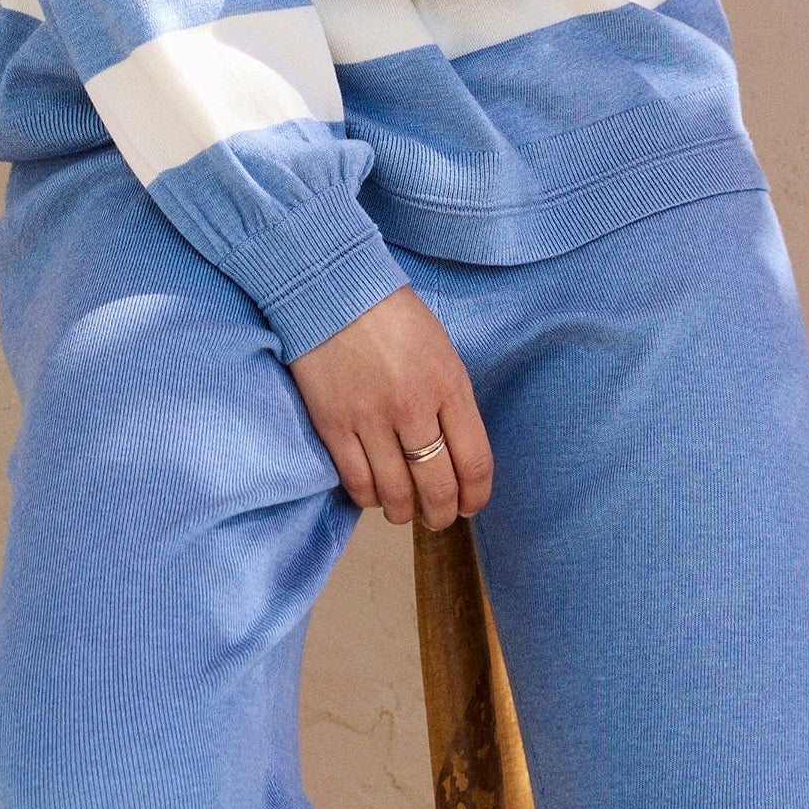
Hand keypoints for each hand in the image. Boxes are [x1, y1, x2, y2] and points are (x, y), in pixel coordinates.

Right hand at [287, 285, 494, 528]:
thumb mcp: (441, 350)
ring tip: (402, 510)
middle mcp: (413, 407)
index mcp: (449, 384)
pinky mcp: (333, 424)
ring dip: (403, 511)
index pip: (475, 462)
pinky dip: (367, 498)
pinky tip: (372, 494)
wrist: (331, 291)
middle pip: (437, 486)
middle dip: (441, 514)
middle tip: (437, 518)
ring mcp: (371, 418)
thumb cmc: (393, 317)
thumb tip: (455, 453)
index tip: (469, 506)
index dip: (476, 496)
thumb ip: (451, 400)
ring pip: (395, 493)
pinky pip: (356, 481)